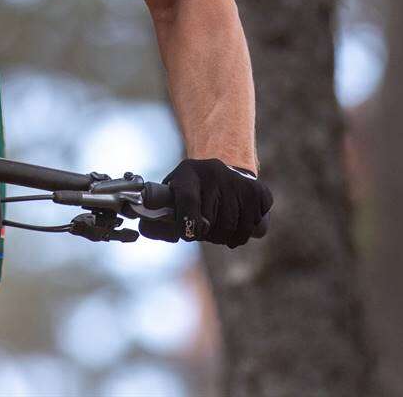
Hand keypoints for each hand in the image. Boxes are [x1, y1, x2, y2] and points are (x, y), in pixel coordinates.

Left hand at [140, 158, 271, 246]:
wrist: (224, 166)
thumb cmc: (191, 189)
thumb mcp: (172, 195)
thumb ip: (157, 218)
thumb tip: (144, 230)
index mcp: (188, 173)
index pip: (188, 201)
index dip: (188, 224)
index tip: (190, 234)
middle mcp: (214, 173)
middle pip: (213, 223)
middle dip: (209, 235)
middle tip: (206, 229)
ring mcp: (238, 181)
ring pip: (235, 228)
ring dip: (228, 237)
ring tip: (220, 227)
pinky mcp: (258, 191)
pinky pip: (256, 226)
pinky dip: (247, 232)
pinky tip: (239, 220)